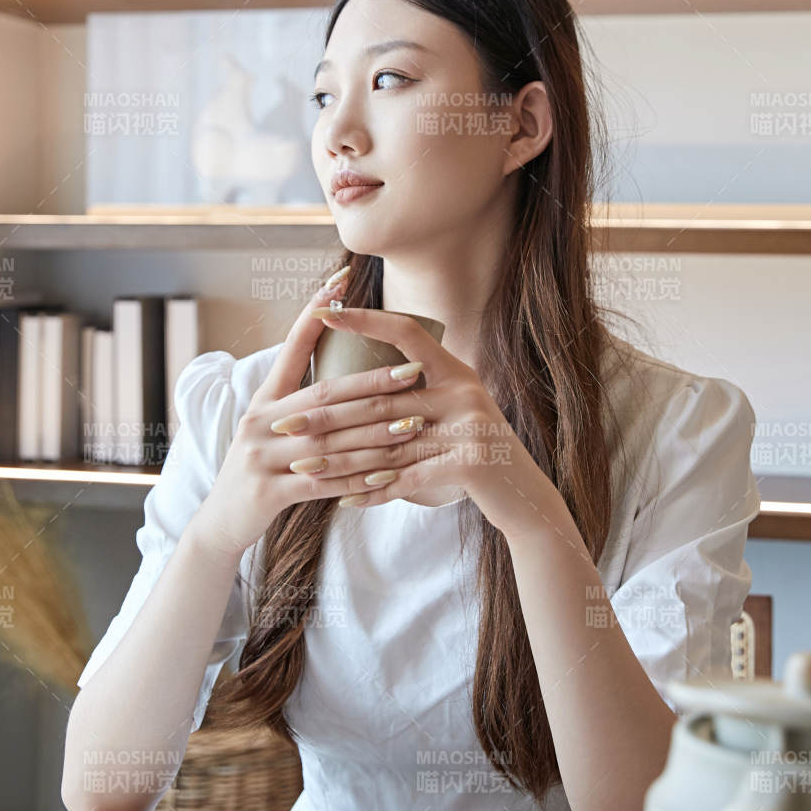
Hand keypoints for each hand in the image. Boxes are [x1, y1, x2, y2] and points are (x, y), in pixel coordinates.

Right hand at [187, 269, 427, 565]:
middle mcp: (259, 421)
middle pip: (325, 396)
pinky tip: (390, 473)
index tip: (341, 280)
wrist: (221, 522)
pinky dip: (359, 477)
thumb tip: (343, 372)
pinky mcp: (267, 491)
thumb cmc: (259, 471)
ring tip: (414, 422)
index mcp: (263, 400)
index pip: (292, 347)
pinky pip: (324, 482)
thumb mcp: (271, 429)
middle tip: (414, 370)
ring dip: (376, 432)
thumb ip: (300, 403)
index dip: (315, 312)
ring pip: (331, 440)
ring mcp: (260, 456)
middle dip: (373, 383)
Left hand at [294, 306, 536, 519]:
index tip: (323, 311)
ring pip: (388, 443)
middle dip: (327, 414)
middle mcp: (464, 390)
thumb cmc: (476, 454)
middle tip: (284, 424)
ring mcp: (471, 425)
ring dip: (340, 459)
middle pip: (380, 399)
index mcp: (455, 370)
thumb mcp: (453, 414)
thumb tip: (360, 383)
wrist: (525, 497)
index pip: (406, 331)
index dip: (365, 320)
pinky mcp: (474, 462)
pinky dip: (375, 490)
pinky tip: (345, 499)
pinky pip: (411, 478)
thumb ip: (417, 395)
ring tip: (303, 466)